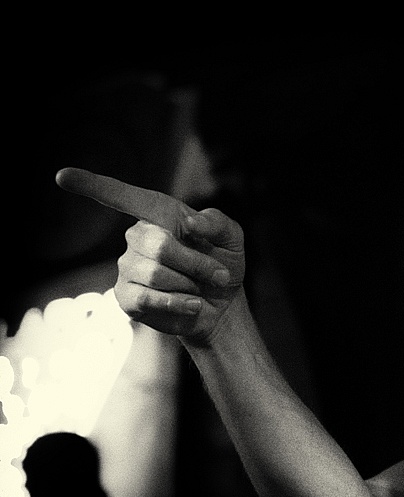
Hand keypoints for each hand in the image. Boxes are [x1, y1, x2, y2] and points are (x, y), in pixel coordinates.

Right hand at [55, 167, 244, 343]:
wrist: (222, 305)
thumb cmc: (222, 264)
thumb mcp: (232, 238)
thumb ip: (216, 223)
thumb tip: (188, 222)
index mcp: (159, 215)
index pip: (123, 196)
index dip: (93, 185)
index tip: (61, 176)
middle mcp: (137, 237)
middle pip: (160, 245)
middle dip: (196, 263)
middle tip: (216, 274)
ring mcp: (128, 267)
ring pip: (156, 273)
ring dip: (190, 284)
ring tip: (200, 288)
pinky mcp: (126, 296)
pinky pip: (147, 297)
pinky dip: (178, 303)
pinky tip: (192, 304)